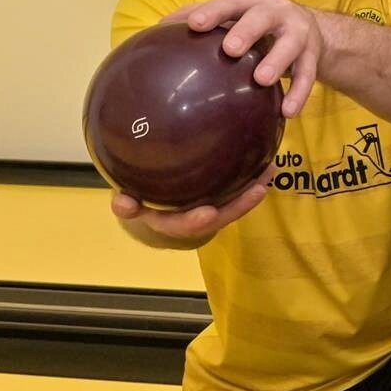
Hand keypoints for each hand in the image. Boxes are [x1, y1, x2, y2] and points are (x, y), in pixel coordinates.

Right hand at [110, 178, 268, 248]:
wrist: (151, 211)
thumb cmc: (139, 203)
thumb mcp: (129, 205)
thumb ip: (127, 205)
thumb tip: (121, 200)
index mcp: (170, 223)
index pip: (182, 226)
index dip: (194, 222)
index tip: (208, 214)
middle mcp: (193, 221)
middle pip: (218, 218)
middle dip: (237, 206)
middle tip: (257, 190)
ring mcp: (209, 212)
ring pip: (234, 206)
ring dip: (253, 192)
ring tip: (269, 173)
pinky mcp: (220, 201)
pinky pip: (238, 193)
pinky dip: (254, 182)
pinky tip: (269, 164)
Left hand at [169, 0, 321, 115]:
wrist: (312, 31)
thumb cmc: (259, 23)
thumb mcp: (236, 13)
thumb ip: (204, 15)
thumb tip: (161, 26)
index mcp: (253, 0)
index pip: (231, 2)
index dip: (214, 12)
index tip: (195, 24)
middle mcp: (279, 12)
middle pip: (263, 18)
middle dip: (247, 31)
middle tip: (231, 49)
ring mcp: (299, 33)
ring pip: (290, 46)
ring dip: (277, 61)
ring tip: (262, 80)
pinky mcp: (313, 56)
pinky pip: (308, 75)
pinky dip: (299, 92)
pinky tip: (288, 111)